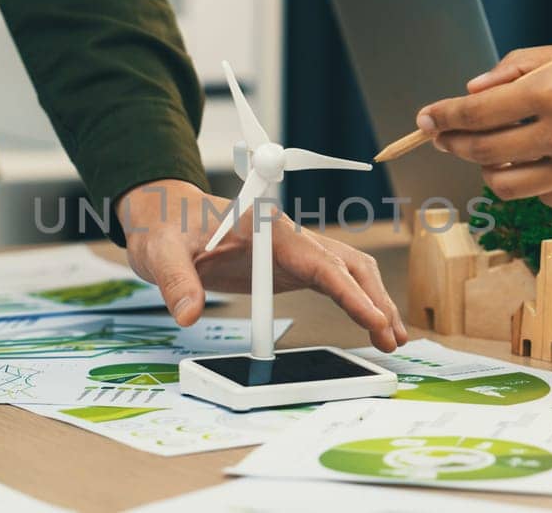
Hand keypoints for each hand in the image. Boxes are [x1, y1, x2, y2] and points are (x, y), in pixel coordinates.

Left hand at [118, 179, 408, 351]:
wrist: (163, 213)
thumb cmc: (164, 225)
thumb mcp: (159, 251)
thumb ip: (175, 281)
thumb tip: (189, 315)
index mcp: (266, 229)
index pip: (320, 262)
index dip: (350, 292)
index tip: (372, 318)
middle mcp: (288, 236)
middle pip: (347, 264)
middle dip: (375, 300)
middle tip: (392, 338)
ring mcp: (291, 250)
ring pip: (347, 270)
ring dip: (373, 300)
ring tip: (392, 338)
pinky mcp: (287, 265)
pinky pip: (332, 279)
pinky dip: (355, 299)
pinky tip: (368, 322)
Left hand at [417, 38, 551, 208]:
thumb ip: (519, 69)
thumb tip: (471, 92)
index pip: (474, 115)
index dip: (441, 118)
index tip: (425, 119)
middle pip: (482, 154)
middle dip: (455, 144)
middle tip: (445, 135)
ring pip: (506, 185)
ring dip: (491, 169)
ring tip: (494, 152)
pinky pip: (545, 197)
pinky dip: (535, 181)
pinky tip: (546, 161)